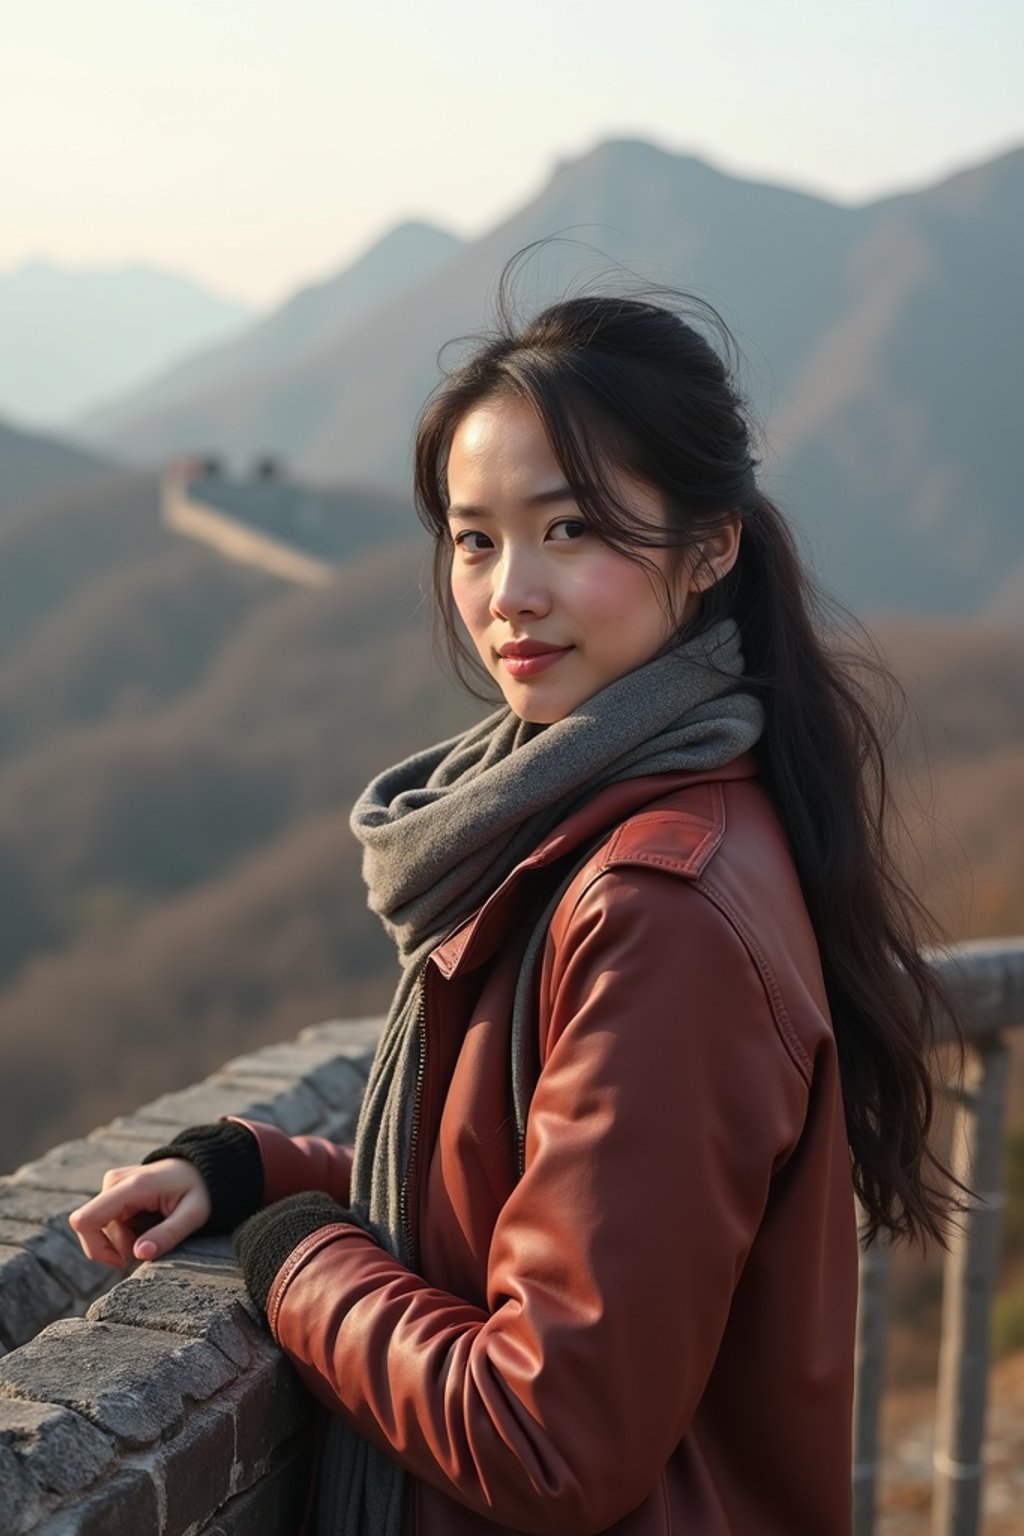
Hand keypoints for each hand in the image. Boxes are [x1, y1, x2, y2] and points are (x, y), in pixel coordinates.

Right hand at [69, 1158, 211, 1266]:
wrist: (202, 1167)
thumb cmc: (200, 1190)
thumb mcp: (194, 1215)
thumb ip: (167, 1234)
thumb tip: (139, 1254)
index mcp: (133, 1186)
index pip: (85, 1220)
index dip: (96, 1248)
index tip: (123, 1261)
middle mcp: (115, 1182)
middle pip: (94, 1230)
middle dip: (120, 1246)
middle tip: (152, 1243)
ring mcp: (113, 1184)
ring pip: (102, 1228)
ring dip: (126, 1239)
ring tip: (155, 1228)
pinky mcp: (114, 1190)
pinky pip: (109, 1221)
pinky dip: (127, 1231)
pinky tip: (149, 1222)